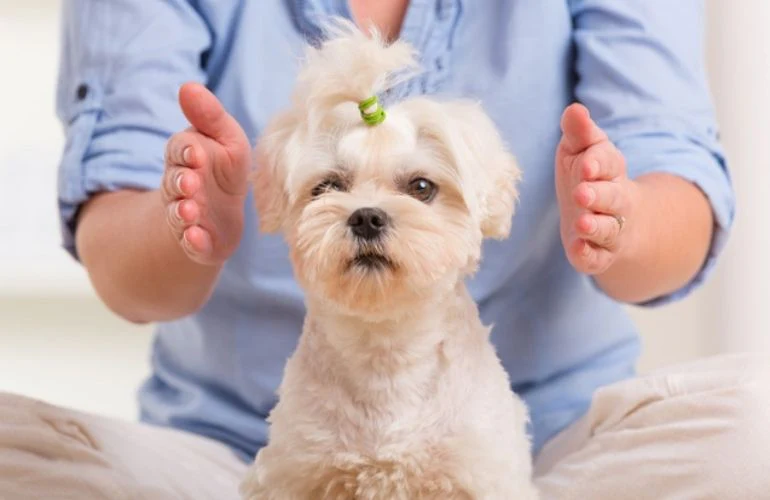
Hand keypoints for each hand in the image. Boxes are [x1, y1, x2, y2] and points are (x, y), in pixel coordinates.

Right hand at [161, 83, 251, 265]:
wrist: (220, 217)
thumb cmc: (224, 171)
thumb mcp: (226, 140)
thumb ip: (210, 116)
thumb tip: (188, 86)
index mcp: (187, 158)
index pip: (180, 150)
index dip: (186, 151)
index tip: (195, 151)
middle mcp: (180, 187)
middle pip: (174, 183)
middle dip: (181, 182)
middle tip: (190, 182)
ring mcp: (186, 216)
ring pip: (178, 214)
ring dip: (183, 212)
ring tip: (190, 211)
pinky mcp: (196, 242)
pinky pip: (191, 243)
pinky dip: (192, 242)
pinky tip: (196, 239)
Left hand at [555, 103, 639, 274]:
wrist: (608, 216)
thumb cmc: (588, 177)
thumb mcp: (581, 150)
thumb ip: (579, 133)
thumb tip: (574, 109)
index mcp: (611, 170)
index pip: (608, 163)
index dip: (597, 163)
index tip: (585, 163)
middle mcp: (615, 200)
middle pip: (613, 198)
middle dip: (599, 196)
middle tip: (581, 194)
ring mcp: (610, 229)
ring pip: (608, 229)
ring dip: (596, 227)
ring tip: (582, 224)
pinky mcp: (599, 254)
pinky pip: (597, 258)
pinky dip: (589, 255)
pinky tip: (578, 250)